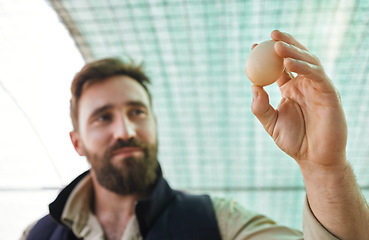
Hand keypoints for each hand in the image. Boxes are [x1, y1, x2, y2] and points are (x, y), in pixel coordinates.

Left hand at [251, 30, 347, 169]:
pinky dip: (303, 68)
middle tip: (271, 34)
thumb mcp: (270, 124)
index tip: (253, 45)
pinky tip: (288, 64)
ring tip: (277, 46)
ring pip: (308, 62)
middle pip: (296, 58)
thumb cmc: (294, 141)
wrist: (314, 159)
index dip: (267, 55)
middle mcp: (305, 85)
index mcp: (291, 89)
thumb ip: (260, 107)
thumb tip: (253, 86)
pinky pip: (316, 76)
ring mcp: (318, 88)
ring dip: (293, 52)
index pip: (278, 67)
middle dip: (285, 44)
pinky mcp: (329, 94)